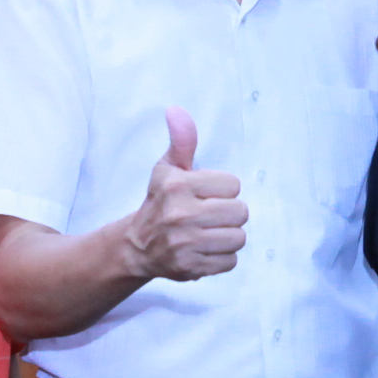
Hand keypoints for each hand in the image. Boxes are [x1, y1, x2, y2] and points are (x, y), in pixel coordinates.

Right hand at [124, 107, 246, 282]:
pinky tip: (205, 251)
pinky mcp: (190, 268)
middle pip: (241, 212)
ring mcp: (184, 244)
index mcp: (177, 185)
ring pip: (238, 238)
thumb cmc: (160, 202)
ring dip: (227, 237)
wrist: (137, 246)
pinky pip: (230, 262)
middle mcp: (180, 214)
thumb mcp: (168, 168)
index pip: (234, 185)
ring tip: (208, 233)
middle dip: (229, 214)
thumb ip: (182, 140)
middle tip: (209, 216)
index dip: (223, 190)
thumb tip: (176, 109)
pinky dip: (222, 258)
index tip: (205, 195)